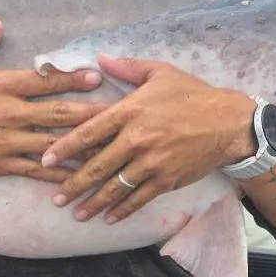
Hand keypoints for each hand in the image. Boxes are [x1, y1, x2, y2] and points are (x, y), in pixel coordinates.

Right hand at [0, 20, 106, 182]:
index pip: (43, 80)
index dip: (71, 78)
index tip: (95, 76)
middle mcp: (8, 113)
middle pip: (57, 112)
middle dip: (89, 111)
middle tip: (117, 110)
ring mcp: (7, 141)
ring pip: (53, 142)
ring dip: (82, 144)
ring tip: (109, 145)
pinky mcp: (2, 164)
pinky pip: (36, 170)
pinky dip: (59, 173)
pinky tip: (80, 174)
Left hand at [41, 55, 254, 222]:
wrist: (229, 122)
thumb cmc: (193, 94)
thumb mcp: (160, 73)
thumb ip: (126, 68)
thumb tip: (99, 58)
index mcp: (130, 111)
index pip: (89, 131)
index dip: (65, 148)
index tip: (46, 160)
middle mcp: (137, 139)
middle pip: (97, 165)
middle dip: (73, 184)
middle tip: (56, 197)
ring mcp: (152, 162)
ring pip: (115, 186)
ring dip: (93, 202)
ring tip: (77, 213)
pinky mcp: (167, 179)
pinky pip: (139, 198)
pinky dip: (122, 210)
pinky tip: (108, 218)